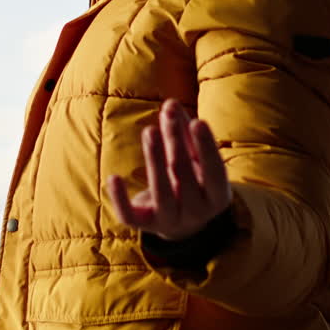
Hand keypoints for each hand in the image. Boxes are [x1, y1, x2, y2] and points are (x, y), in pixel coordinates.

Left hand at [107, 98, 231, 241]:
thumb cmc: (188, 178)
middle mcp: (197, 213)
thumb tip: (170, 104)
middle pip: (185, 177)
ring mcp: (170, 221)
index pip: (215, 171)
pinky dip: (120, 199)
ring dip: (155, 160)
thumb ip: (183, 133)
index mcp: (217, 196)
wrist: (178, 221)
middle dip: (175, 143)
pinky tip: (113, 178)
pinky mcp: (145, 225)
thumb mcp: (192, 159)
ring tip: (150, 131)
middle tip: (168, 115)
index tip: (198, 121)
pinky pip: (130, 217)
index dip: (206, 147)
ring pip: (161, 193)